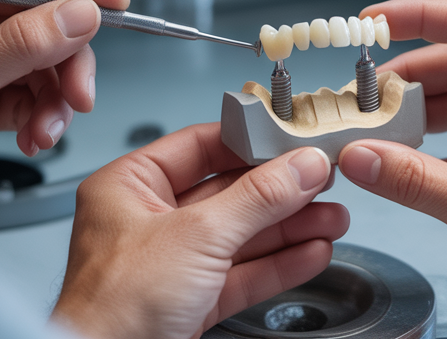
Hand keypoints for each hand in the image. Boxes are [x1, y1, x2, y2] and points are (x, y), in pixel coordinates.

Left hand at [0, 0, 126, 212]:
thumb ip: (19, 45)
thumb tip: (77, 14)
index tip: (112, 2)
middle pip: (39, 21)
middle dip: (66, 60)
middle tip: (78, 93)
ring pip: (42, 62)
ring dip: (56, 97)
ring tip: (48, 128)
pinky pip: (32, 96)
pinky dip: (43, 118)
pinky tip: (35, 137)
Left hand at [51, 123, 348, 338]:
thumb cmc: (113, 306)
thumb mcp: (197, 235)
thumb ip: (258, 198)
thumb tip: (301, 166)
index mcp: (129, 187)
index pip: (200, 146)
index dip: (251, 142)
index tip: (295, 141)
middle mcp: (148, 221)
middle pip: (229, 192)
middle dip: (282, 192)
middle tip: (324, 182)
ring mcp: (171, 263)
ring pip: (241, 236)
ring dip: (289, 228)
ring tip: (332, 218)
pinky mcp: (190, 301)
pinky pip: (241, 274)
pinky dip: (279, 264)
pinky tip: (311, 253)